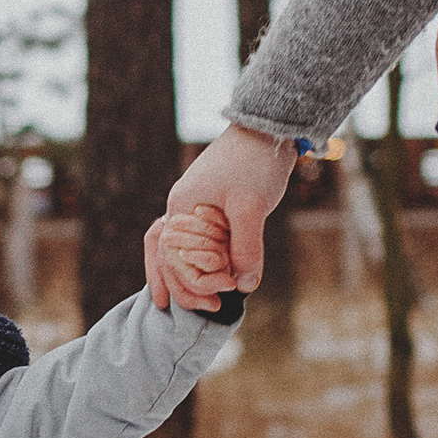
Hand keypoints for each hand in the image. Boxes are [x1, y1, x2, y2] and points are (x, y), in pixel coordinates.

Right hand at [144, 127, 295, 302]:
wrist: (268, 130)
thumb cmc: (255, 163)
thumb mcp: (251, 208)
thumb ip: (245, 248)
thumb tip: (243, 287)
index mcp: (181, 208)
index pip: (171, 258)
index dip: (190, 283)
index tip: (217, 299)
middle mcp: (182, 208)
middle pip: (169, 257)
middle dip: (185, 286)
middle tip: (209, 308)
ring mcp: (196, 207)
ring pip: (183, 250)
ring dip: (192, 275)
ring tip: (205, 300)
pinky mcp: (213, 206)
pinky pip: (201, 240)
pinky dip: (206, 260)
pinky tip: (219, 275)